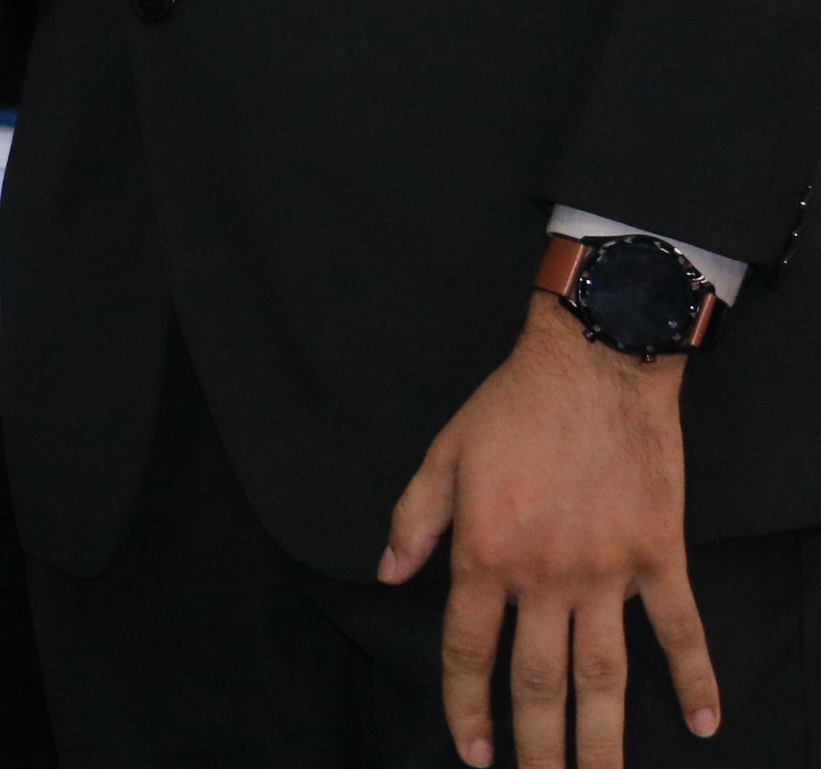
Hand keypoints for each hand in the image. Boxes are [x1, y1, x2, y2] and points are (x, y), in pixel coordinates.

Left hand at [379, 291, 715, 766]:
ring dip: (603, 739)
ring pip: (605, 676)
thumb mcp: (443, 456)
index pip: (470, 651)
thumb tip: (390, 576)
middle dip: (536, 747)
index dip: (466, 706)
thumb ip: (414, 521)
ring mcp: (607, 572)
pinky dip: (696, 678)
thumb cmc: (513, 407)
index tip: (471, 753)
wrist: (595, 365)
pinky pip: (680, 631)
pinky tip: (704, 724)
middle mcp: (545, 577)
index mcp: (485, 555)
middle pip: (537, 681)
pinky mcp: (659, 558)